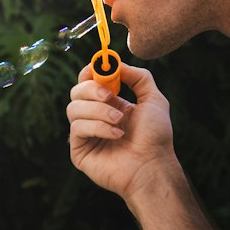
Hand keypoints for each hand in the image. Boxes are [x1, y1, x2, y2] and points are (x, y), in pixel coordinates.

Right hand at [67, 62, 175, 204]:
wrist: (153, 166)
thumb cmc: (155, 137)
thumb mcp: (153, 99)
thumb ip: (138, 77)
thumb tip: (117, 64)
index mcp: (109, 104)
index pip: (87, 81)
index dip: (90, 72)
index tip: (99, 68)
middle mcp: (94, 117)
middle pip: (76, 92)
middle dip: (92, 89)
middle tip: (111, 96)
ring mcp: (85, 134)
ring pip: (73, 109)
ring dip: (98, 111)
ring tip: (119, 121)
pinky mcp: (79, 150)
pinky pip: (77, 128)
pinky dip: (97, 127)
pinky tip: (116, 135)